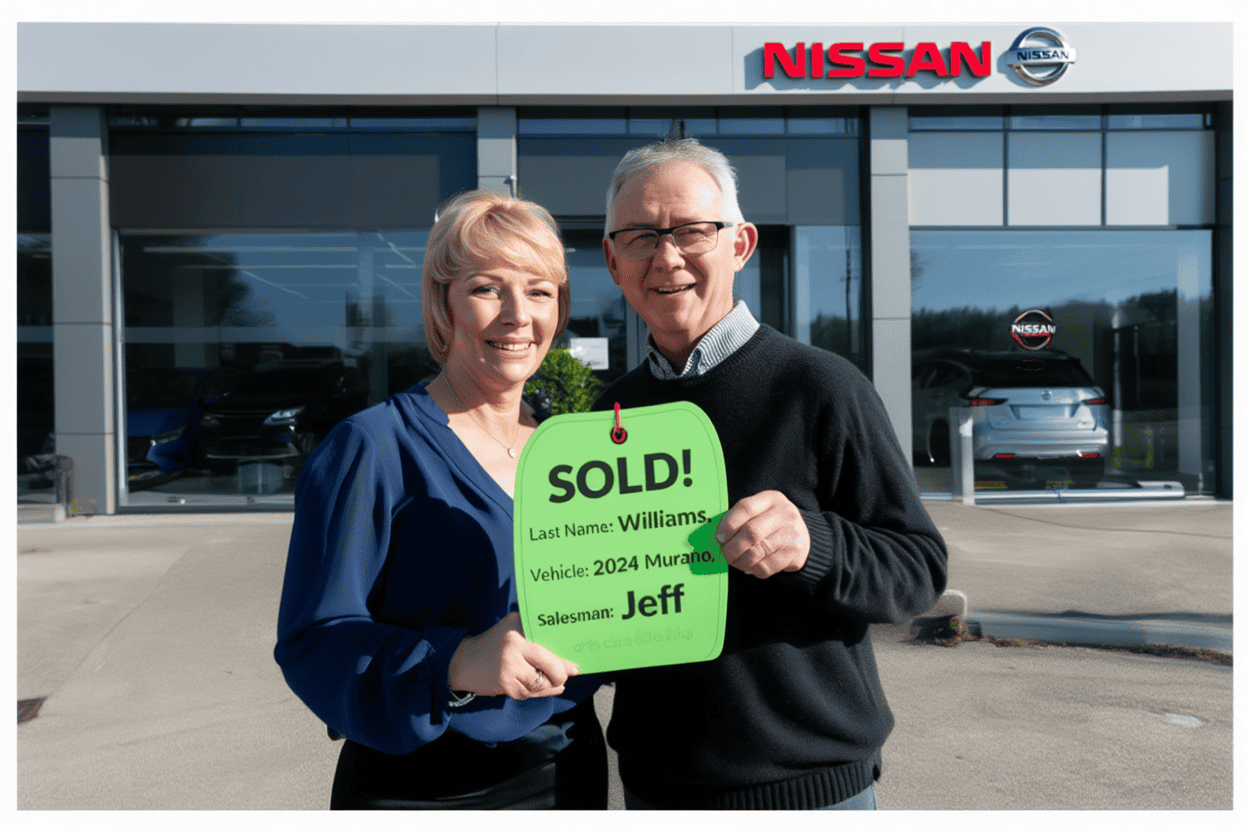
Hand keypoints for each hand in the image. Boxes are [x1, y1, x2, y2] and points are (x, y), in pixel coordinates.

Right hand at [447, 612, 578, 699]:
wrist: (463, 661)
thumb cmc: (494, 640)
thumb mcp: (512, 626)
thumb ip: (534, 630)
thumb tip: (564, 646)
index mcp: (517, 634)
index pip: (547, 651)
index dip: (564, 662)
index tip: (574, 666)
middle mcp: (513, 652)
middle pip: (550, 670)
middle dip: (561, 676)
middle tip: (568, 675)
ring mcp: (509, 672)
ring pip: (541, 685)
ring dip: (550, 686)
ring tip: (557, 682)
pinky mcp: (506, 688)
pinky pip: (530, 693)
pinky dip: (538, 691)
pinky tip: (543, 687)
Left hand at [715, 490, 810, 578]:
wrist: (805, 537)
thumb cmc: (773, 523)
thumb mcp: (762, 511)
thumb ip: (742, 518)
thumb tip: (719, 537)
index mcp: (772, 498)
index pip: (745, 508)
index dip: (728, 524)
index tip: (720, 536)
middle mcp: (784, 514)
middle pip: (751, 532)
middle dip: (733, 547)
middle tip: (727, 553)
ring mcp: (791, 534)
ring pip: (757, 552)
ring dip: (741, 561)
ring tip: (736, 562)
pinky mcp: (793, 554)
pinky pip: (765, 567)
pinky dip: (753, 570)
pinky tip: (751, 567)